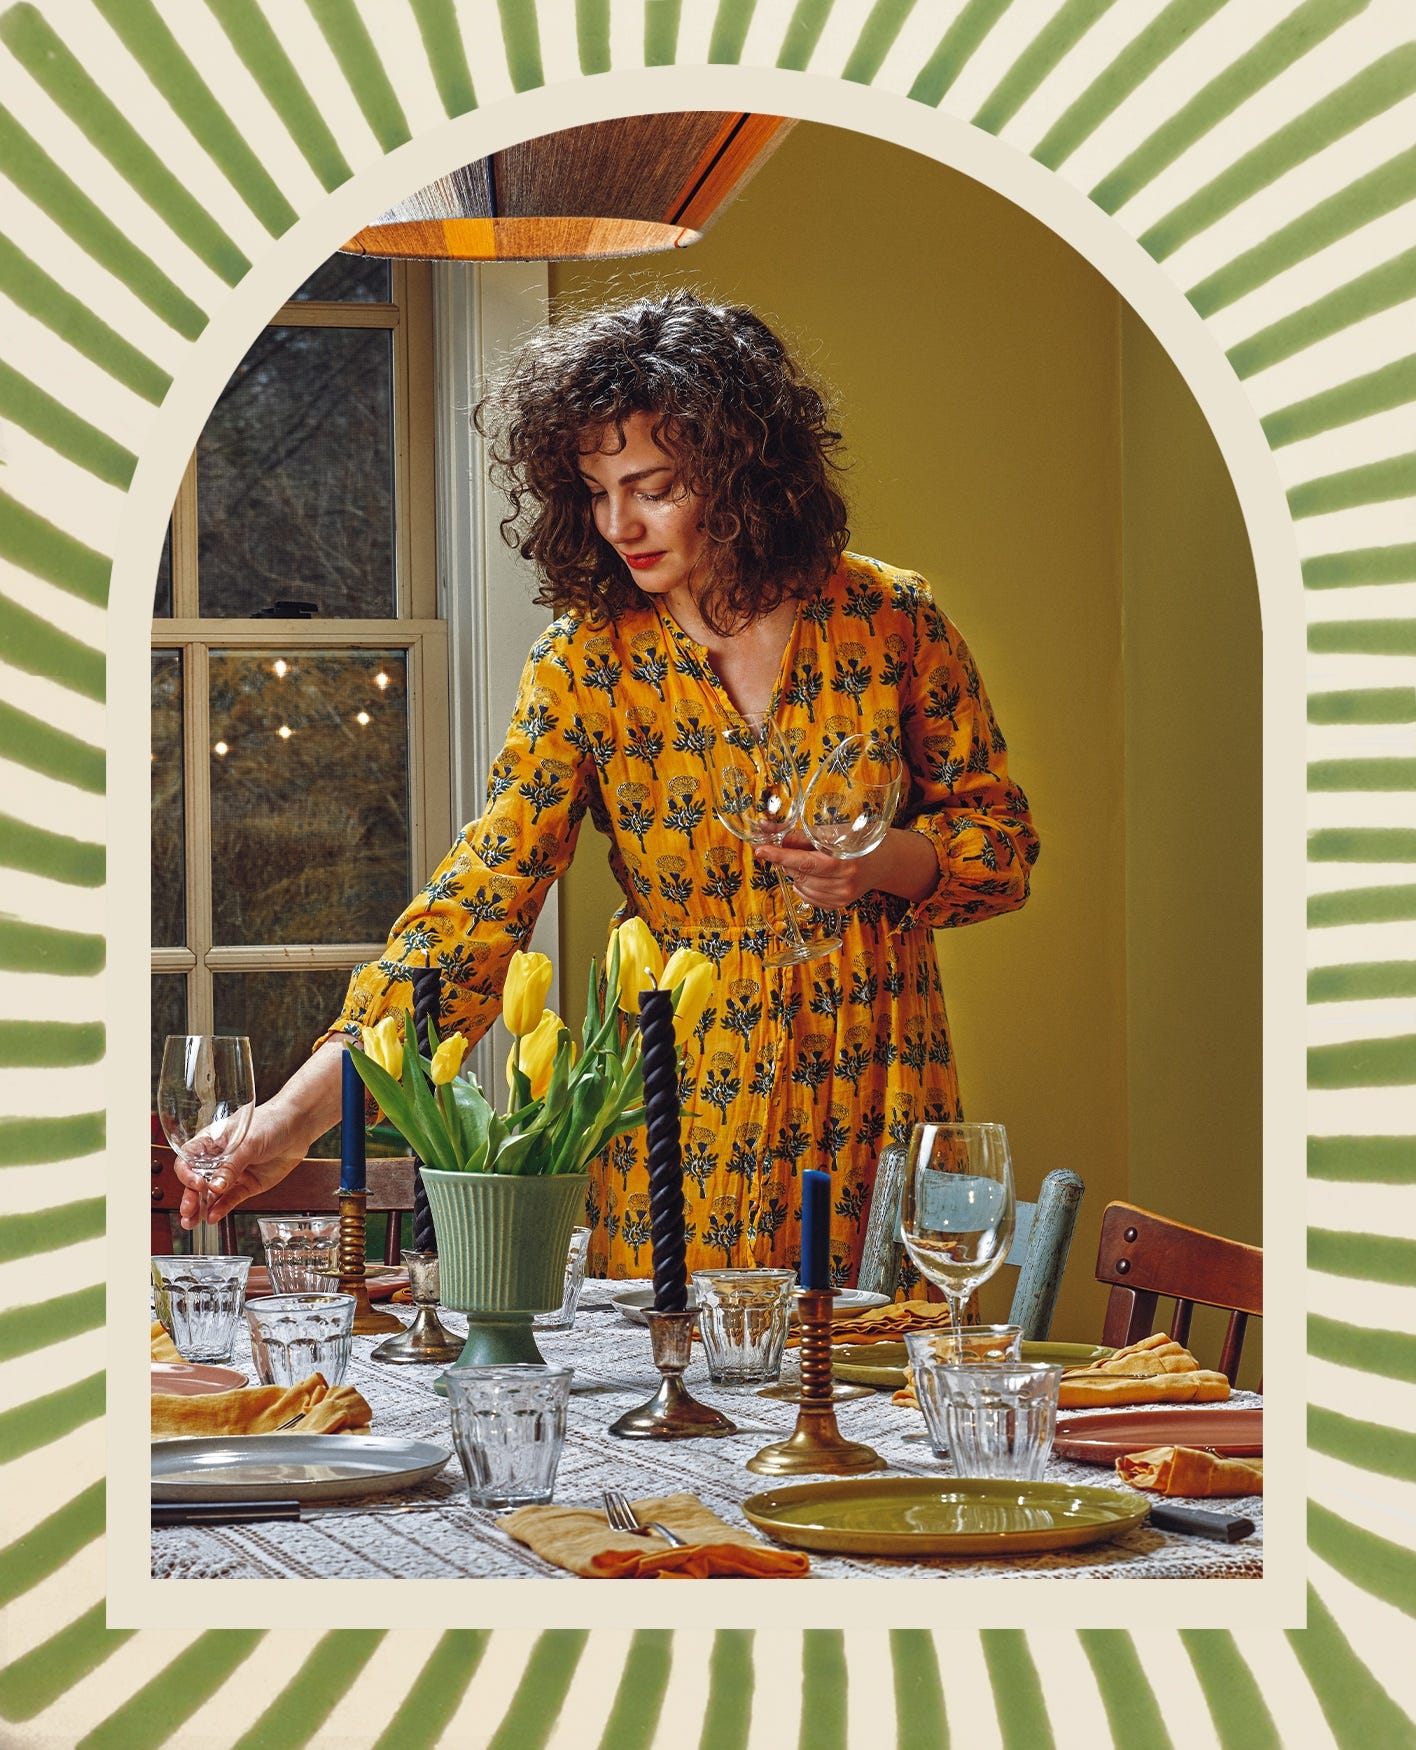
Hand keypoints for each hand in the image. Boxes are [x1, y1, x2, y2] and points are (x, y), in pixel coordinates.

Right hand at [175, 1040, 345, 1227]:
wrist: (298, 1126)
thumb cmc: (270, 1122)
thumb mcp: (248, 1142)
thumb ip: (231, 1166)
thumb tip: (214, 1187)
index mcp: (211, 1142)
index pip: (189, 1159)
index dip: (187, 1173)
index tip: (196, 1184)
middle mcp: (218, 1160)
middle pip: (197, 1181)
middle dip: (190, 1196)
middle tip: (187, 1211)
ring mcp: (232, 1174)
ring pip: (211, 1195)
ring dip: (201, 1208)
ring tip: (192, 1221)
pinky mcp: (247, 1185)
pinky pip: (230, 1199)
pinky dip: (221, 1208)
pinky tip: (213, 1217)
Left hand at [753, 827, 940, 907]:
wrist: (884, 859)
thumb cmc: (857, 839)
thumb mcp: (831, 831)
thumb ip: (798, 834)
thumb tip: (768, 830)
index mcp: (843, 860)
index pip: (804, 861)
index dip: (780, 855)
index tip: (761, 850)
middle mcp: (844, 881)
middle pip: (799, 873)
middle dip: (791, 860)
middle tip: (800, 848)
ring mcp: (842, 896)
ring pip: (800, 886)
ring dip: (798, 873)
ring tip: (816, 861)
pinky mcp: (839, 905)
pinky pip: (807, 897)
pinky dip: (805, 885)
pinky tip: (818, 875)